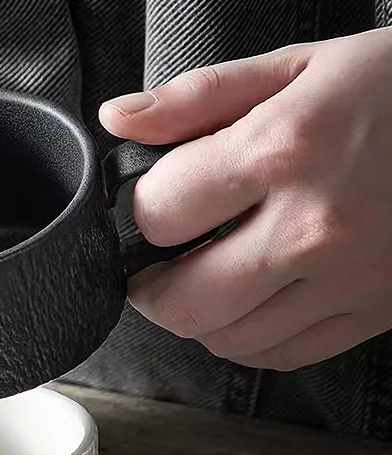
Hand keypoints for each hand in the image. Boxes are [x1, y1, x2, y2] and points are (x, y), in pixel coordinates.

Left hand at [99, 28, 391, 369]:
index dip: (141, 212)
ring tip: (206, 278)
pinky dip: (245, 338)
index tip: (154, 205)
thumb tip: (119, 120)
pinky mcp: (370, 313)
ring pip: (225, 340)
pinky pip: (278, 355)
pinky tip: (250, 303)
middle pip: (182, 303)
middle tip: (157, 264)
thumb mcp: (297, 67)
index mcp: (285, 150)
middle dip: (151, 288)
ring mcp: (346, 280)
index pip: (159, 214)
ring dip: (197, 316)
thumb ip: (197, 97)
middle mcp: (313, 226)